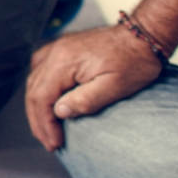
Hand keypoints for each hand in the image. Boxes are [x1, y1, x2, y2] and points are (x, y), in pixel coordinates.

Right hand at [26, 23, 163, 149]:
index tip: (55, 143)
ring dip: (38, 107)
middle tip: (49, 142)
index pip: (41, 98)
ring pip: (34, 81)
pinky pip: (40, 70)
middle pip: (33, 91)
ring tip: (46, 128)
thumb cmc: (134, 60)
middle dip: (39, 120)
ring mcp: (57, 48)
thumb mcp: (115, 86)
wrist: (144, 35)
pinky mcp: (62, 48)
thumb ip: (85, 100)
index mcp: (64, 61)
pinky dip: (40, 90)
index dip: (45, 124)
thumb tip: (59, 112)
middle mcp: (55, 52)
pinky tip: (46, 101)